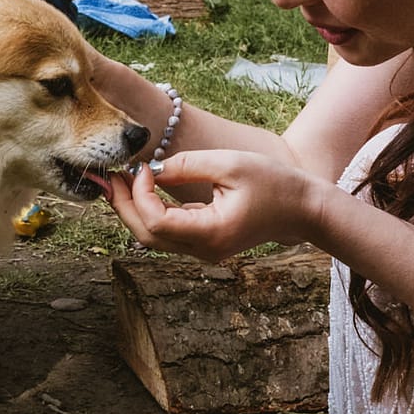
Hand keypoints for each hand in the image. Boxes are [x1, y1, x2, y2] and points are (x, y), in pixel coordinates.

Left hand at [97, 149, 323, 262]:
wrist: (304, 209)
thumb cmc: (274, 184)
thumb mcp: (230, 164)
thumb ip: (187, 166)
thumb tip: (151, 169)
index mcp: (210, 233)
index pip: (156, 222)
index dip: (140, 195)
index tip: (142, 167)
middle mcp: (203, 249)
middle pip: (146, 237)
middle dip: (122, 206)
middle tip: (108, 176)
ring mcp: (204, 249)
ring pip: (153, 238)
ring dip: (132, 210)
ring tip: (118, 180)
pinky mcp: (205, 241)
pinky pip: (168, 232)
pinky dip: (150, 211)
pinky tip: (141, 188)